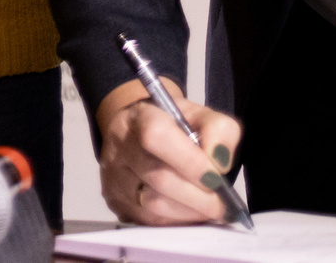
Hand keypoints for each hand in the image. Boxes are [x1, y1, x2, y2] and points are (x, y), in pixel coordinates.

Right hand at [93, 78, 244, 226]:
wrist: (141, 131)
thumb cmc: (175, 125)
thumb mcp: (201, 115)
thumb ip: (219, 131)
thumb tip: (219, 164)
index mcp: (140, 117)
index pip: (157, 137)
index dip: (190, 162)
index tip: (217, 178)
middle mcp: (120, 146)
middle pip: (158, 178)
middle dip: (198, 197)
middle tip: (222, 204)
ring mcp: (114, 176)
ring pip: (153, 205)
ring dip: (188, 212)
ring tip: (208, 209)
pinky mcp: (115, 201)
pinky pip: (149, 220)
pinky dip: (176, 221)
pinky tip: (190, 212)